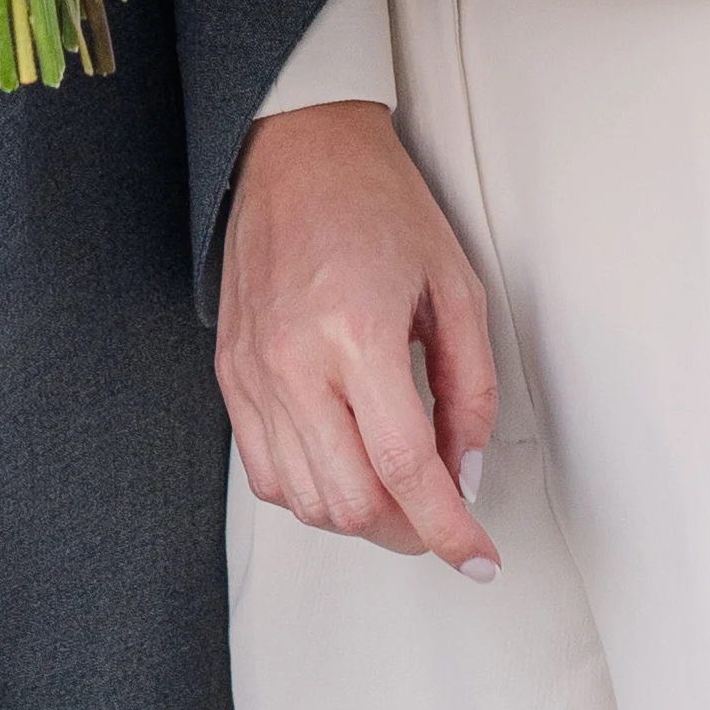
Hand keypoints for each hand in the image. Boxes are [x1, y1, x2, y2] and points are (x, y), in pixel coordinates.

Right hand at [219, 102, 502, 578]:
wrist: (301, 152)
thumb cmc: (378, 203)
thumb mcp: (456, 286)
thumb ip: (470, 388)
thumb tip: (465, 471)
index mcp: (357, 330)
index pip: (405, 467)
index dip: (449, 529)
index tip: (478, 557)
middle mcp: (294, 360)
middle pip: (350, 501)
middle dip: (409, 530)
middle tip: (443, 517)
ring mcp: (253, 371)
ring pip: (304, 501)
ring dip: (360, 516)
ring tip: (396, 489)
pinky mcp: (231, 374)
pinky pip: (264, 472)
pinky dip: (310, 492)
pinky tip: (343, 466)